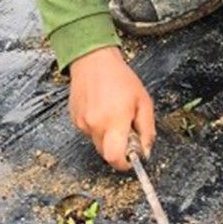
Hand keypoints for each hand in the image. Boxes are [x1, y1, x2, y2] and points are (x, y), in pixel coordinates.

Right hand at [68, 45, 154, 169]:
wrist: (94, 61)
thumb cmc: (120, 78)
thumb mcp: (144, 102)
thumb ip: (147, 130)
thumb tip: (145, 151)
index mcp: (114, 121)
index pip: (115, 158)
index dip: (125, 163)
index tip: (132, 157)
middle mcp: (95, 125)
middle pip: (106, 154)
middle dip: (118, 148)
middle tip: (127, 129)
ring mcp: (82, 123)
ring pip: (98, 143)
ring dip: (108, 136)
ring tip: (113, 113)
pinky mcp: (75, 119)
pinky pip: (89, 132)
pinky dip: (98, 127)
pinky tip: (102, 109)